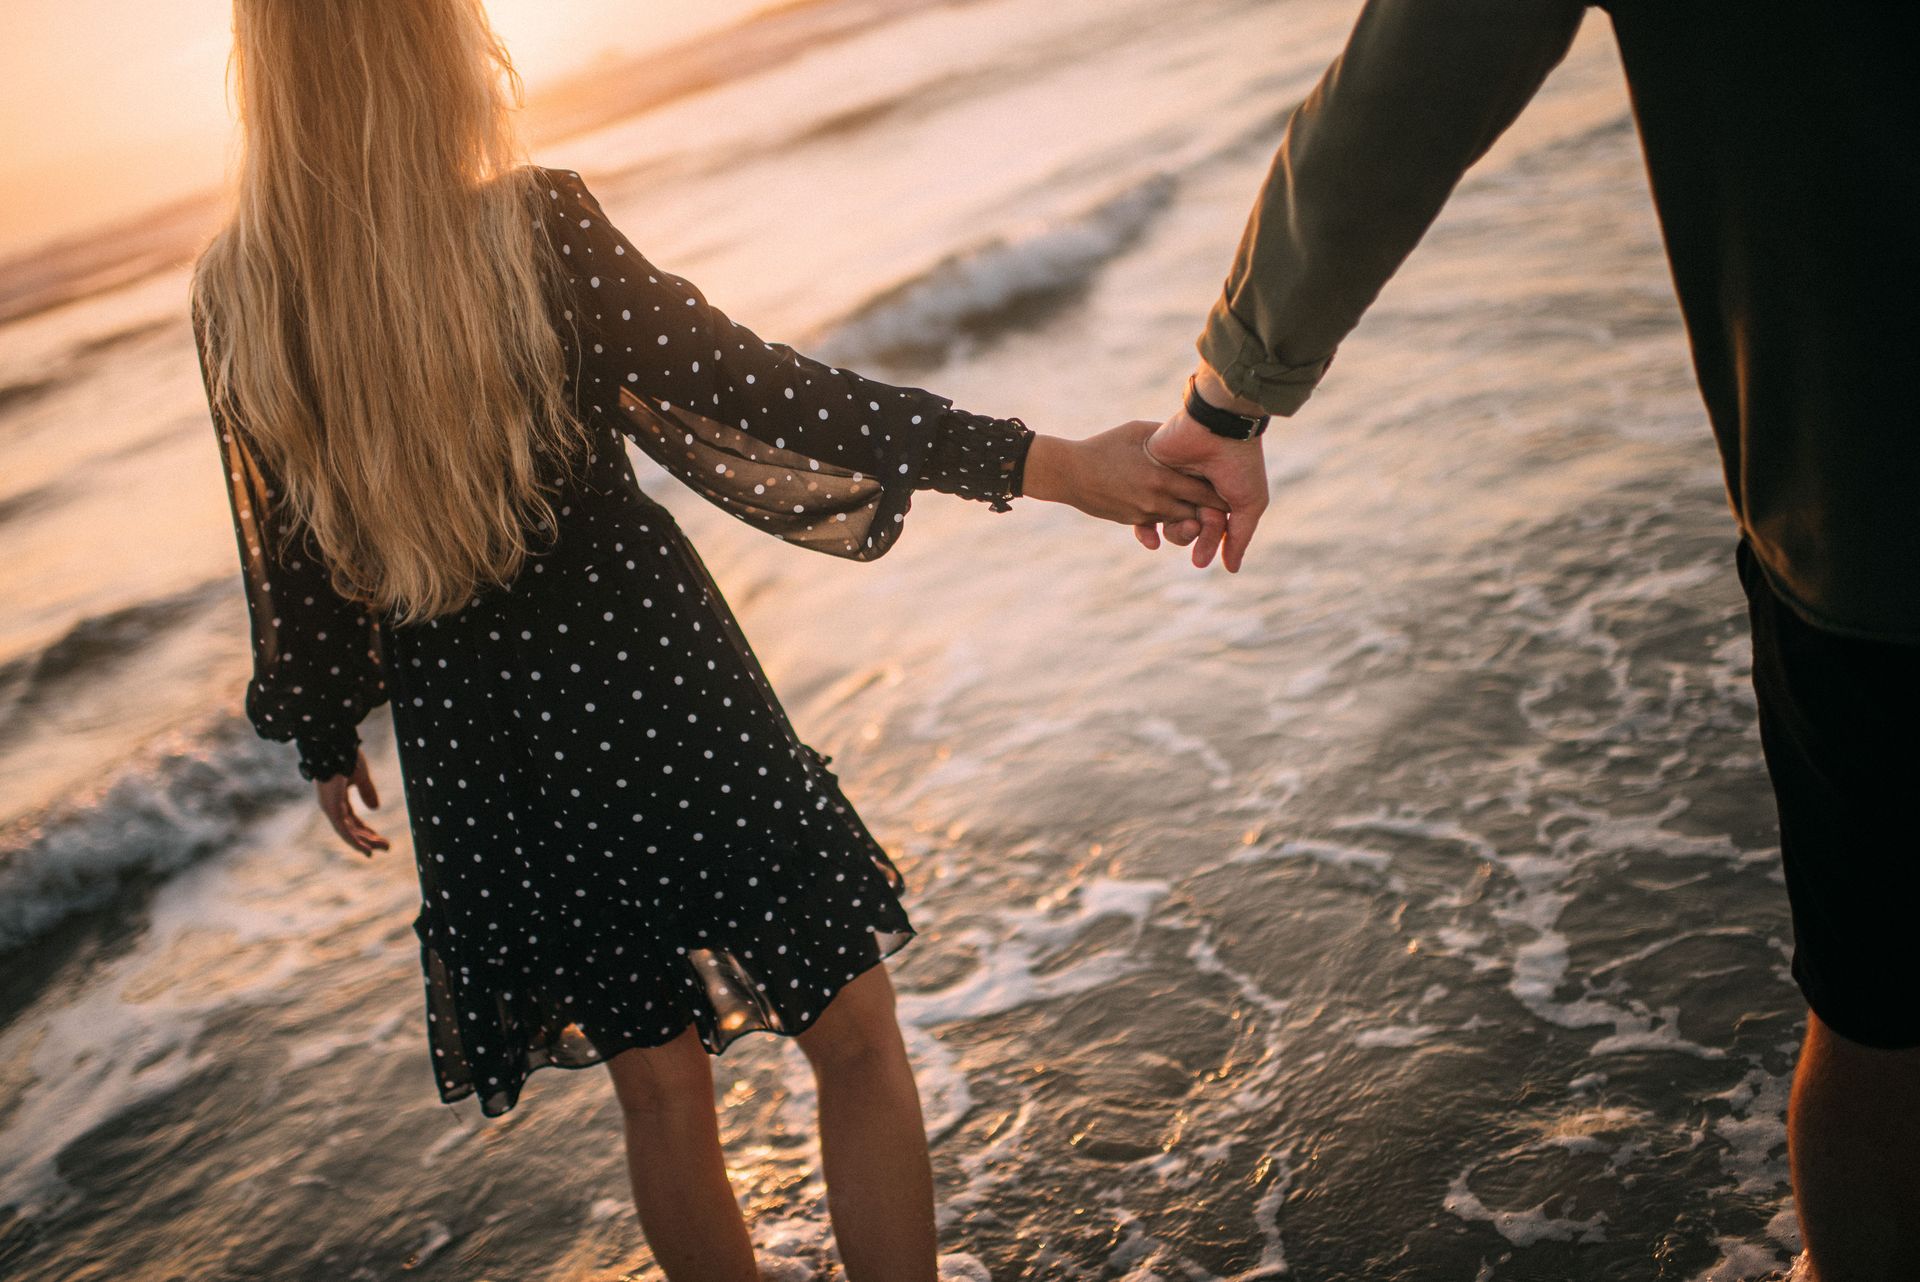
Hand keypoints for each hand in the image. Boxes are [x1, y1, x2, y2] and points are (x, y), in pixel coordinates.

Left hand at [318, 750, 389, 856]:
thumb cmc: (345, 757)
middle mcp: (332, 806)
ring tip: (379, 850)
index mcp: (338, 798)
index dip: (367, 830)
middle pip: (352, 828)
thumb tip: (375, 808)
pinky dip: (354, 841)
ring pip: (348, 832)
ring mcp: (331, 808)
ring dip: (364, 842)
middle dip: (369, 838)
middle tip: (386, 846)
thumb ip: (367, 792)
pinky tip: (366, 849)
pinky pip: (343, 830)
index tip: (381, 839)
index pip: (353, 820)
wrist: (335, 746)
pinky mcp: (331, 809)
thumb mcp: (361, 777)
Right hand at [1021, 421, 1227, 527]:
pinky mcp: (1132, 521)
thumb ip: (1166, 435)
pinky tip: (1176, 518)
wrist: (1069, 473)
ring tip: (1205, 515)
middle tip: (1227, 509)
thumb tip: (1190, 430)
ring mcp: (1144, 514)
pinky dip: (1168, 521)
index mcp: (1161, 477)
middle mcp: (1156, 501)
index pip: (1203, 491)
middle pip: (1196, 513)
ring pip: (1179, 522)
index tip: (1234, 489)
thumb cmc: (1104, 446)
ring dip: (1191, 519)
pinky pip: (1158, 526)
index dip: (1220, 494)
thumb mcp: (1137, 432)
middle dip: (1211, 513)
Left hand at [1133, 365, 1269, 571]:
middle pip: (1185, 531)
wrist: (1218, 428)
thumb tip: (1231, 569)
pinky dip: (1145, 528)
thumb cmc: (1240, 464)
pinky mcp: (1151, 477)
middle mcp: (1193, 493)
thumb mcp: (1248, 504)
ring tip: (1185, 521)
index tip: (1206, 546)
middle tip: (1199, 524)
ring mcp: (1171, 485)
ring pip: (1165, 522)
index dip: (1207, 543)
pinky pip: (1142, 510)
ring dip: (1176, 531)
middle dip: (1193, 537)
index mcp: (1216, 498)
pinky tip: (1150, 538)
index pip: (1206, 533)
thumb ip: (1238, 537)